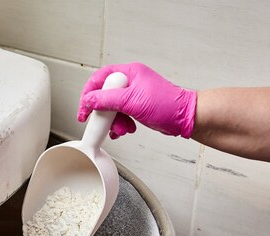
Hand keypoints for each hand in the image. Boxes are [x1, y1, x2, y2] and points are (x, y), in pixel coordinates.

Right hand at [77, 63, 196, 138]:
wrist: (184, 119)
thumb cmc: (167, 105)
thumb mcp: (132, 101)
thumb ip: (107, 100)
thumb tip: (89, 100)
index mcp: (129, 72)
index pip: (100, 78)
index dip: (89, 93)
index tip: (84, 109)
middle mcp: (130, 82)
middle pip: (104, 95)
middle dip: (104, 112)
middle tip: (99, 122)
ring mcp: (133, 95)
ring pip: (112, 108)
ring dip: (113, 121)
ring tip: (121, 128)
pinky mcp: (136, 107)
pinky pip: (120, 115)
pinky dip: (120, 124)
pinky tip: (125, 129)